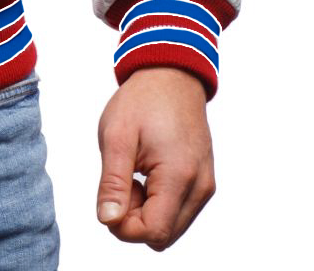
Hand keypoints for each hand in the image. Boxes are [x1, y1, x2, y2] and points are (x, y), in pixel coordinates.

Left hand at [95, 66, 215, 250]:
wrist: (170, 76)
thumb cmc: (142, 102)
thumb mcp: (116, 137)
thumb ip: (113, 183)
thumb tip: (108, 221)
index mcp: (179, 176)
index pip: (153, 232)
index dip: (123, 225)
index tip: (110, 194)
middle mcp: (200, 188)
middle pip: (163, 236)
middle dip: (134, 218)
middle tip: (120, 179)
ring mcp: (205, 186)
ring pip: (171, 227)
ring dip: (145, 210)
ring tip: (133, 172)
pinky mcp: (203, 182)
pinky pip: (179, 211)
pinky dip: (158, 202)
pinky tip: (146, 172)